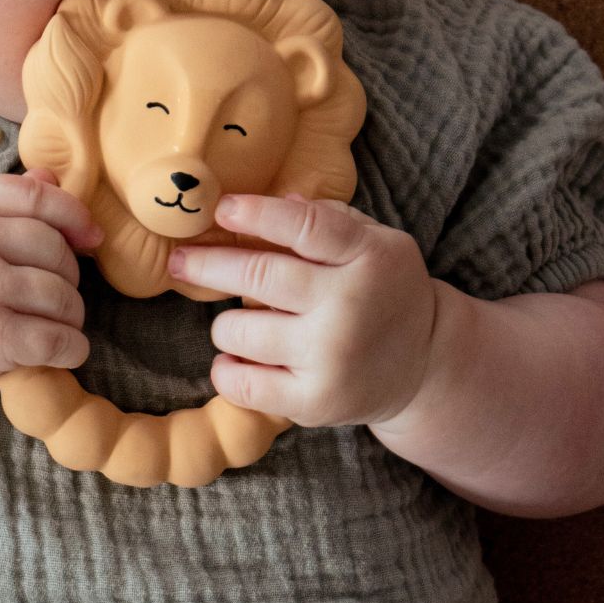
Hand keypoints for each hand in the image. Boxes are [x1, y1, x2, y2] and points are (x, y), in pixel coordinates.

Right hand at [0, 169, 101, 394]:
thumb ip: (1, 199)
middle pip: (54, 248)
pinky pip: (56, 338)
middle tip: (56, 292)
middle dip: (69, 274)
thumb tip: (55, 178)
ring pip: (61, 295)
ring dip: (72, 314)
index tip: (90, 237)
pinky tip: (66, 349)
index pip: (35, 197)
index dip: (73, 215)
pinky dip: (72, 348)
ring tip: (57, 322)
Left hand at [167, 194, 437, 427]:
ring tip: (241, 324)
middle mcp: (350, 305)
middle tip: (178, 259)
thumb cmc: (382, 291)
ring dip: (226, 324)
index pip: (304, 226)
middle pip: (258, 276)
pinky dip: (226, 369)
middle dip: (206, 264)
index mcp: (368, 256)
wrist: (425, 366)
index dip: (255, 214)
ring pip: (238, 329)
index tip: (220, 208)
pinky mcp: (314, 401)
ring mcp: (331, 357)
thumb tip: (268, 200)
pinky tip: (237, 360)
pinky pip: (241, 383)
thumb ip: (325, 219)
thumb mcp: (374, 243)